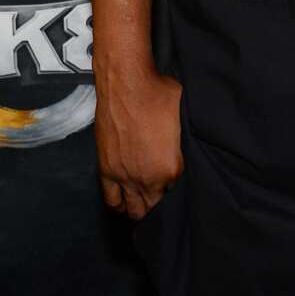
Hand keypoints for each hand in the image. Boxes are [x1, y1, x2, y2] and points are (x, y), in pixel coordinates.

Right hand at [93, 67, 183, 220]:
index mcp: (172, 168)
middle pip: (155, 207)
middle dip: (159, 205)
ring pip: (134, 210)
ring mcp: (126, 178)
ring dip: (140, 208)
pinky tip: (124, 202)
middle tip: (161, 197)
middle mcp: (148, 179)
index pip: (178, 194)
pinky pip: (112, 200)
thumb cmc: (157, 94)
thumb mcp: (184, 116)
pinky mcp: (107, 171)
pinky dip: (119, 205)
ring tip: (143, 202)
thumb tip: (187, 144)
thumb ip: (185, 141)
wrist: (127, 84)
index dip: (178, 190)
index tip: (177, 185)